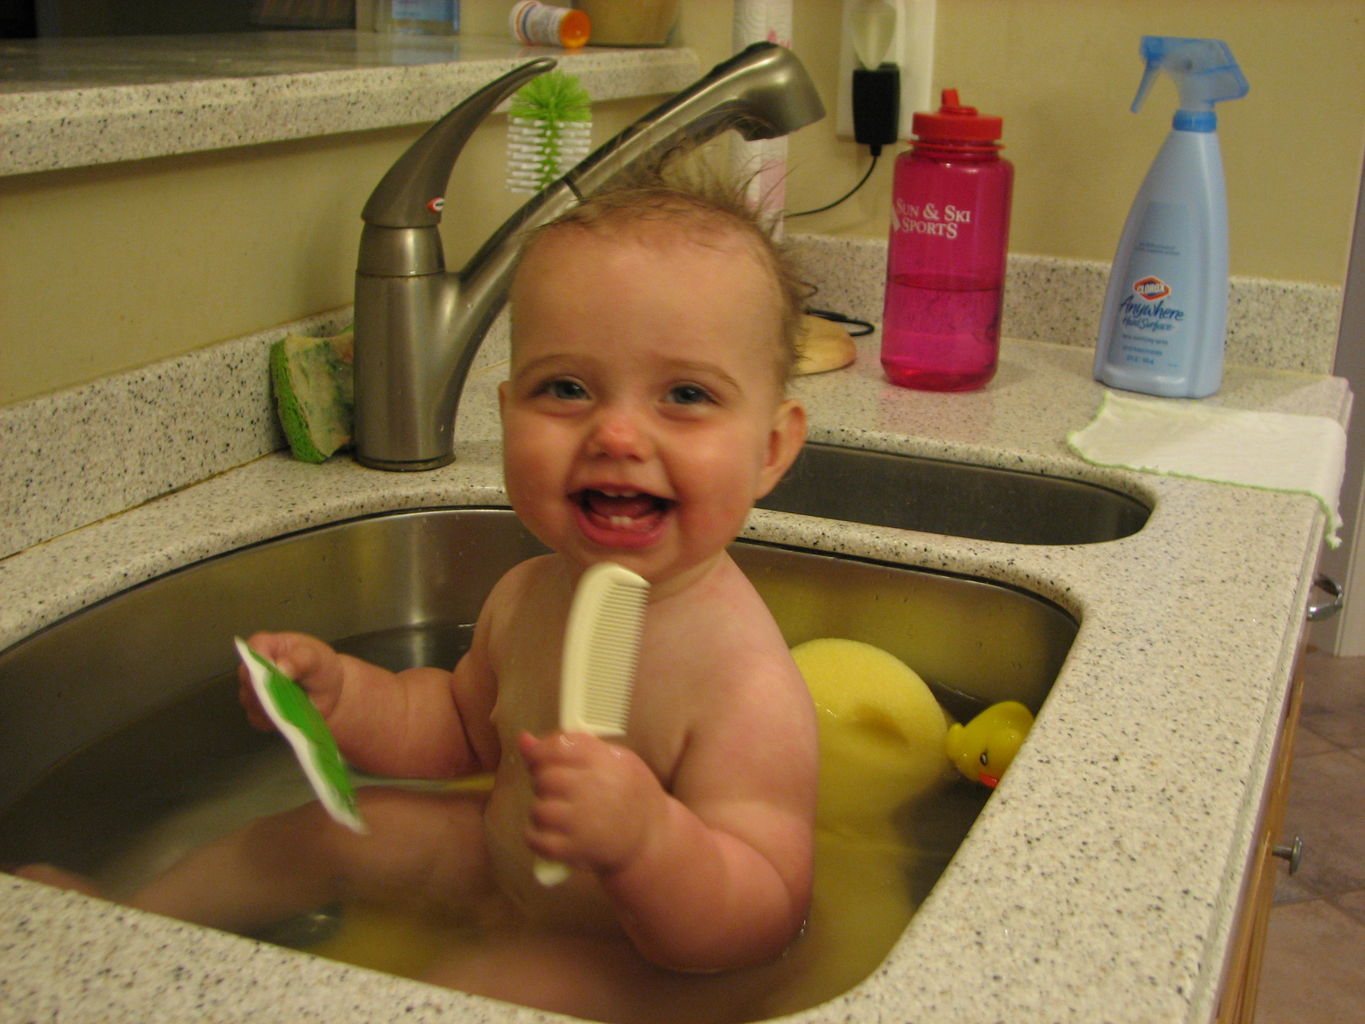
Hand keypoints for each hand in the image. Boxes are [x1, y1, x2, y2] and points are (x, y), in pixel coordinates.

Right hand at [236, 632, 344, 730]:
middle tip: (288, 692)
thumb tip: (281, 668)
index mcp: (265, 645)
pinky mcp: (257, 713)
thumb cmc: (319, 666)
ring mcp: (252, 692)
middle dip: (267, 687)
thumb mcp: (315, 658)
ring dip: (272, 705)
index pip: (253, 650)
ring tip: (295, 703)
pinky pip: (258, 718)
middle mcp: (253, 668)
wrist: (328, 692)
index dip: (261, 662)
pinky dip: (274, 719)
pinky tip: (290, 715)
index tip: (276, 674)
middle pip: (248, 678)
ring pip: (251, 701)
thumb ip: (300, 659)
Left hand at [518, 731, 665, 875]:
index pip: (558, 747)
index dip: (541, 751)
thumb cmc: (632, 794)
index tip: (540, 759)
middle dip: (544, 782)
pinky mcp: (575, 850)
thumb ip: (572, 746)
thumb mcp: (615, 759)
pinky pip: (537, 839)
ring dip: (543, 810)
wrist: (652, 840)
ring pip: (539, 808)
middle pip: (545, 777)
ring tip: (560, 813)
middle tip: (558, 790)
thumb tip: (523, 740)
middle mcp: (593, 789)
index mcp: (605, 762)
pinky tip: (552, 832)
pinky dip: (538, 836)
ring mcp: (583, 822)